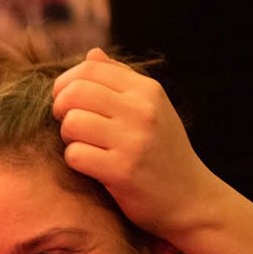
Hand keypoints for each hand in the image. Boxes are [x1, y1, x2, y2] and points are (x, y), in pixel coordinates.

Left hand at [52, 49, 218, 238]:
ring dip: (68, 137)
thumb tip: (92, 53)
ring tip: (83, 145)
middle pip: (74, 93)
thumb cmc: (163, 152)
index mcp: (147, 90)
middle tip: (71, 126)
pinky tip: (91, 166)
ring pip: (71, 123)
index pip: (89, 68)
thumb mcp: (152, 109)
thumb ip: (120, 80)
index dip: (66, 83)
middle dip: (61, 109)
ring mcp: (133, 140)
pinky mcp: (122, 171)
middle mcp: (142, 110)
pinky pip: (75, 155)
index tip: (66, 101)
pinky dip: (75, 161)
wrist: (191, 200)